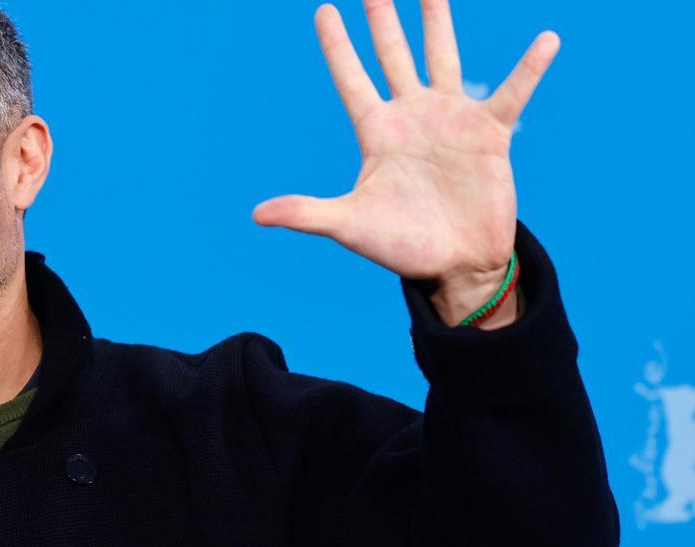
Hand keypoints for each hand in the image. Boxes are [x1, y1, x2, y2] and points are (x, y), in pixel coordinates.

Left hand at [252, 0, 557, 324]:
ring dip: (438, 24)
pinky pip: (513, 93)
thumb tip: (257, 215)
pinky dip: (529, 69)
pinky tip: (546, 40)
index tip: (323, 10)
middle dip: (382, 20)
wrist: (456, 265)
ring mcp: (451, 121)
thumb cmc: (401, 245)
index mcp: (377, 134)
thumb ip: (307, 213)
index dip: (338, 46)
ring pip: (443, 59)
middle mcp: (412, 118)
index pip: (352, 79)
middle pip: (393, 57)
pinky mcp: (489, 135)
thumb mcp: (351, 225)